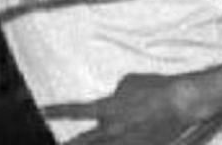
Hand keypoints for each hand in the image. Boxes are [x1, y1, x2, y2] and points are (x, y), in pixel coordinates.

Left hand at [63, 73, 218, 144]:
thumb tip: (112, 105)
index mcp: (107, 108)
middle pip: (83, 142)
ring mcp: (126, 142)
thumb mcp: (128, 82)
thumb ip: (114, 96)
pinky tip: (114, 144)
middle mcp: (113, 129)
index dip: (56, 111)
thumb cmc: (155, 88)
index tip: (41, 111)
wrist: (180, 102)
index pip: (75, 110)